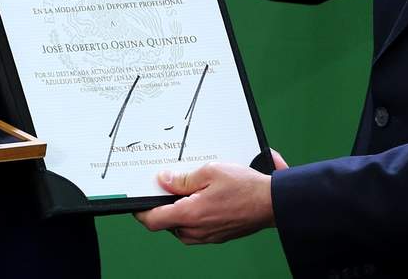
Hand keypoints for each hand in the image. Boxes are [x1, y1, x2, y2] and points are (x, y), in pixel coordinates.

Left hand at [135, 149, 287, 244]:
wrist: (271, 203)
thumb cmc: (244, 186)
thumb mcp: (210, 171)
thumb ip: (183, 179)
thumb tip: (163, 180)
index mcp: (190, 214)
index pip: (153, 220)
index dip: (140, 212)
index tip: (137, 202)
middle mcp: (196, 231)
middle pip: (166, 223)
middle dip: (164, 207)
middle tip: (168, 187)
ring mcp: (207, 237)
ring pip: (181, 227)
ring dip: (179, 212)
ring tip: (190, 191)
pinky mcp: (216, 237)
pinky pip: (195, 230)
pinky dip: (193, 217)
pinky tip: (204, 200)